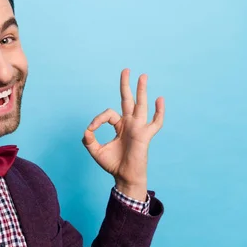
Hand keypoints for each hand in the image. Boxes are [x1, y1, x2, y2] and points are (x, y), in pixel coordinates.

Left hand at [82, 68, 164, 199]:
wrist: (124, 177)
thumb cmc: (112, 164)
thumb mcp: (95, 150)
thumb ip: (89, 140)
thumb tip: (87, 130)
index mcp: (119, 126)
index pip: (108, 114)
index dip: (98, 119)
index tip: (91, 129)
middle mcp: (130, 124)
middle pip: (128, 100)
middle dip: (126, 85)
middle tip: (126, 70)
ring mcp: (138, 128)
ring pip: (141, 105)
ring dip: (142, 90)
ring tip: (143, 76)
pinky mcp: (144, 135)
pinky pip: (155, 122)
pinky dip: (159, 112)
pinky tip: (159, 99)